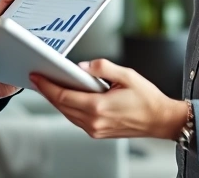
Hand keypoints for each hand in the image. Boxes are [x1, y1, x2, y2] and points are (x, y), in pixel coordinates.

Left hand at [30, 59, 187, 139]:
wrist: (161, 120)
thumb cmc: (148, 99)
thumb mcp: (126, 75)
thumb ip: (102, 67)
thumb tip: (82, 66)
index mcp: (99, 107)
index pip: (63, 96)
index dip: (47, 86)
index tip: (37, 76)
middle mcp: (94, 122)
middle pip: (61, 106)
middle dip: (47, 92)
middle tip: (38, 78)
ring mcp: (95, 129)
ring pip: (67, 114)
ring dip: (56, 100)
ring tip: (48, 85)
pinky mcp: (98, 132)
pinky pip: (76, 119)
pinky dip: (67, 107)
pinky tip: (65, 97)